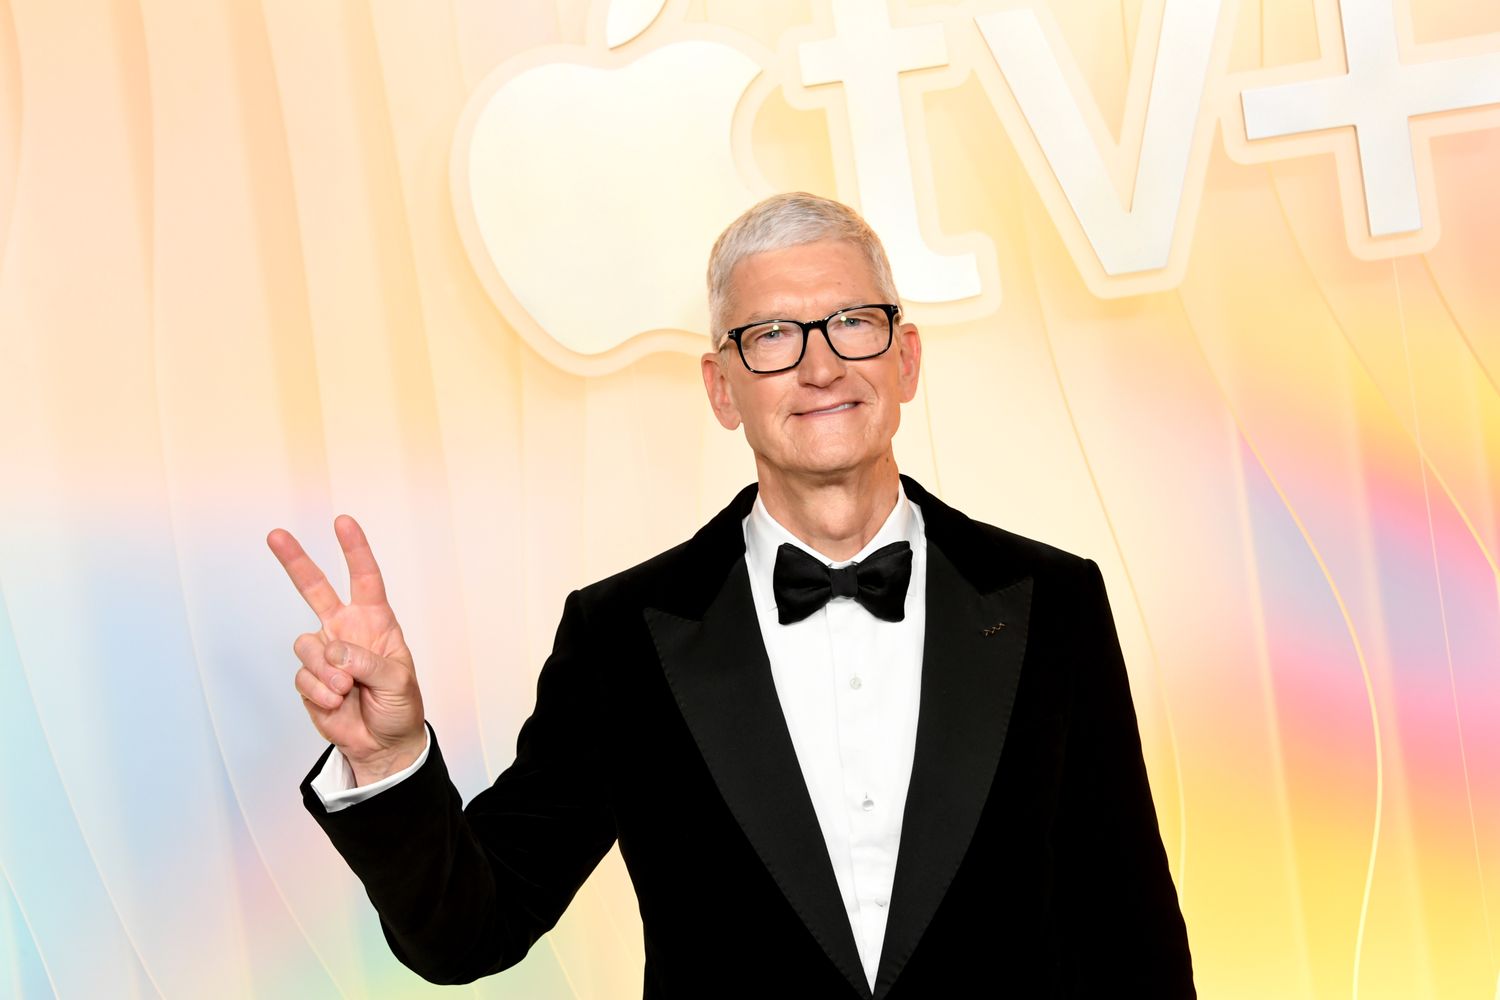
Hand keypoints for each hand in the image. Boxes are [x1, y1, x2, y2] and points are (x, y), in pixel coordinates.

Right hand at [268, 515, 425, 784]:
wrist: (382, 743)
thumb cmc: (400, 707)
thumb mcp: (398, 682)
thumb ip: (368, 662)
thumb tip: (333, 651)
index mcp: (375, 623)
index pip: (365, 579)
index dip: (355, 550)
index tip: (342, 523)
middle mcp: (346, 631)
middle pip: (315, 590)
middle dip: (295, 562)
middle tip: (276, 535)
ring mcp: (325, 654)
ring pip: (306, 645)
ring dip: (326, 672)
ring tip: (347, 690)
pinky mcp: (309, 678)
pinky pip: (304, 677)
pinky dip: (321, 693)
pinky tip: (337, 702)